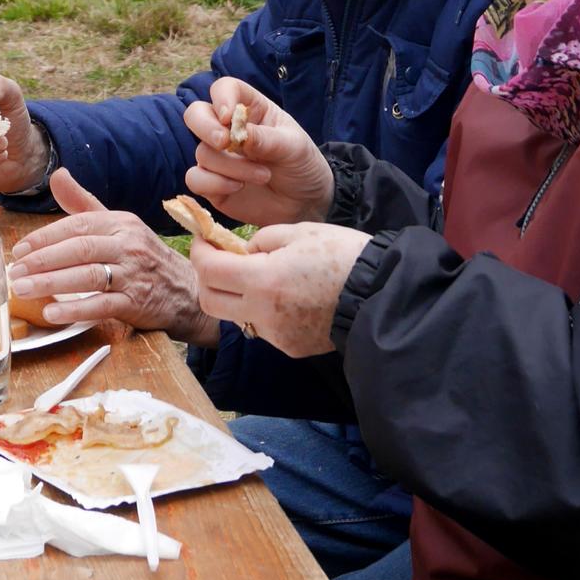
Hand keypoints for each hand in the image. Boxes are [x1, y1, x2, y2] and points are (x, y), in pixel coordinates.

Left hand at [6, 170, 219, 344]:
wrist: (184, 289)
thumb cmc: (141, 255)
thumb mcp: (117, 225)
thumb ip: (82, 203)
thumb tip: (56, 174)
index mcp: (120, 223)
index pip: (79, 224)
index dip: (46, 237)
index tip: (20, 249)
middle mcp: (128, 244)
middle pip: (81, 249)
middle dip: (44, 260)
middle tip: (15, 272)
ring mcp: (133, 274)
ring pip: (88, 276)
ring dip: (52, 284)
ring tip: (23, 290)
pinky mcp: (136, 303)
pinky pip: (102, 305)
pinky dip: (75, 309)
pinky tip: (51, 313)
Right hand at [182, 81, 333, 226]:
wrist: (305, 204)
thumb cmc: (301, 165)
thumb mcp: (293, 148)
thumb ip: (266, 139)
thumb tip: (239, 134)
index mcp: (250, 110)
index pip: (225, 88)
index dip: (221, 97)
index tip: (229, 117)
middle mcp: (228, 129)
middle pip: (196, 114)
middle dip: (205, 127)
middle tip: (224, 142)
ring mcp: (218, 157)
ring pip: (202, 152)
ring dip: (231, 166)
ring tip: (263, 175)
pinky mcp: (212, 184)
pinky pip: (195, 179)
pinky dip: (214, 183)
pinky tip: (239, 187)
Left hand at [191, 222, 370, 356]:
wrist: (379, 294)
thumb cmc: (343, 255)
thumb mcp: (300, 231)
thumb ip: (262, 240)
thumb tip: (243, 251)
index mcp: (264, 280)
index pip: (209, 271)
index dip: (200, 252)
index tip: (204, 241)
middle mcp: (264, 313)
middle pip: (210, 302)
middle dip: (208, 279)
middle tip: (219, 260)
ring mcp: (276, 335)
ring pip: (237, 315)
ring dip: (237, 295)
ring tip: (264, 276)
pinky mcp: (290, 347)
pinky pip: (264, 326)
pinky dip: (265, 309)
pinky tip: (289, 295)